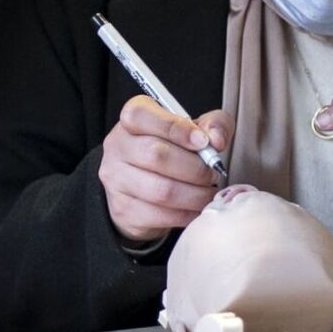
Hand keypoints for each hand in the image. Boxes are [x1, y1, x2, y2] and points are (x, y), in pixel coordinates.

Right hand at [98, 95, 231, 242]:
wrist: (142, 187)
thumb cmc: (171, 151)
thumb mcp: (193, 129)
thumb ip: (212, 124)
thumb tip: (216, 140)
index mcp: (132, 117)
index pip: (142, 115)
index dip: (176, 128)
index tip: (203, 141)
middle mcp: (117, 145)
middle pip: (156, 154)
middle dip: (194, 168)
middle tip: (212, 173)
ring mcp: (116, 179)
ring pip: (161, 190)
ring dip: (194, 194)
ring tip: (207, 192)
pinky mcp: (123, 209)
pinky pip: (160, 215)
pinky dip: (187, 214)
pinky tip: (195, 208)